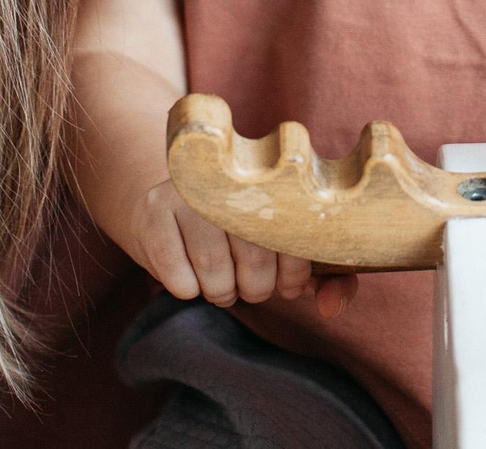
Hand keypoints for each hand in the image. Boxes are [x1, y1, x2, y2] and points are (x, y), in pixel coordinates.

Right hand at [130, 180, 315, 307]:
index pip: (296, 241)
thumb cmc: (234, 239)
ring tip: (219, 280)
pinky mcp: (154, 211)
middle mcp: (230, 178)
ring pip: (216, 275)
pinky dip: (187, 290)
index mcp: (272, 179)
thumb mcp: (283, 251)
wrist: (163, 210)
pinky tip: (188, 275)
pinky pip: (179, 280)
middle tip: (246, 283)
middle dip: (255, 289)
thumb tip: (331, 308)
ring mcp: (189, 191)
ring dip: (220, 292)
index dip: (295, 276)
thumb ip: (325, 278)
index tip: (287, 283)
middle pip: (255, 262)